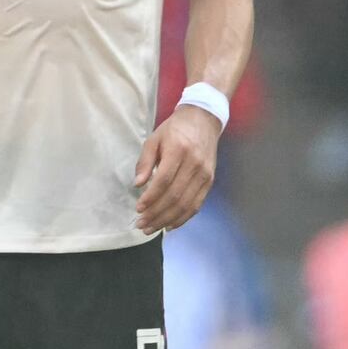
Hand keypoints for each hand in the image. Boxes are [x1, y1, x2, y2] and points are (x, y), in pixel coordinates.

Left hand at [131, 102, 223, 234]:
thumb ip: (145, 161)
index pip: (164, 180)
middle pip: (174, 196)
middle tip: (141, 224)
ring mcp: (205, 174)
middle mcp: (195, 164)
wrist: (203, 120)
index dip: (150, 198)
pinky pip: (196, 205)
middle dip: (156, 214)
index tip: (138, 208)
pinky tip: (169, 225)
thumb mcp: (154, 139)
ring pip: (186, 204)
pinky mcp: (210, 181)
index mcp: (179, 150)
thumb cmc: (174, 130)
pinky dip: (182, 218)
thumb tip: (137, 185)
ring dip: (167, 220)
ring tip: (151, 228)